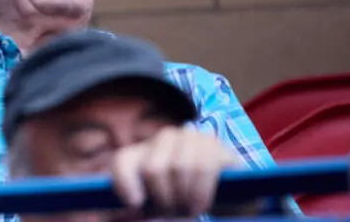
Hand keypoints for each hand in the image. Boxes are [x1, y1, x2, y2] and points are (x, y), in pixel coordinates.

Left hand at [110, 126, 242, 217]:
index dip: (124, 184)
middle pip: (153, 169)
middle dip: (164, 199)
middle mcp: (164, 138)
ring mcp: (190, 137)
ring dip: (185, 197)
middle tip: (173, 212)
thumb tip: (132, 208)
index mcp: (143, 152)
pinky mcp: (214, 144)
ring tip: (189, 211)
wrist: (227, 193)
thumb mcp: (158, 204)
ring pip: (179, 167)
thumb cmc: (183, 199)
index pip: (123, 161)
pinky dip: (200, 193)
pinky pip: (202, 166)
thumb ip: (141, 207)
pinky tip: (200, 205)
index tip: (135, 204)